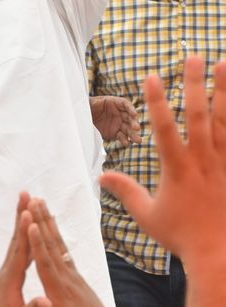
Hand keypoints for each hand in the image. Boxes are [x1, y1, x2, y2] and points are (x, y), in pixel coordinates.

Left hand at [0, 192, 48, 306]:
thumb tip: (46, 300)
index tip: (28, 212)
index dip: (24, 232)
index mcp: (10, 281)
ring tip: (28, 204)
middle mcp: (6, 272)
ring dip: (23, 223)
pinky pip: (20, 252)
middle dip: (21, 216)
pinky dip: (27, 238)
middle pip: (16, 239)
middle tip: (25, 194)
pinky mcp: (10, 276)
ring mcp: (7, 273)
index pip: (19, 252)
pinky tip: (32, 233)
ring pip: (17, 243)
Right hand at [26, 199, 103, 306]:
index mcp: (60, 292)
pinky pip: (63, 251)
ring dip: (48, 222)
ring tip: (40, 202)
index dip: (37, 244)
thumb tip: (43, 303)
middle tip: (33, 199)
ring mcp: (73, 276)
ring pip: (58, 245)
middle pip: (52, 247)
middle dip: (41, 222)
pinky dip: (56, 235)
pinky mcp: (76, 276)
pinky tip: (50, 226)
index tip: (30, 225)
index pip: (46, 263)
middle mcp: (67, 279)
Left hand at [90, 96, 140, 145]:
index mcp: (115, 103)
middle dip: (134, 123)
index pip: (126, 105)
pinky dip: (124, 140)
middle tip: (137, 128)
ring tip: (138, 140)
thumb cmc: (89, 107)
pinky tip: (126, 143)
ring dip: (133, 134)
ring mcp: (118, 124)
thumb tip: (93, 103)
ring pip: (128, 129)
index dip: (131, 109)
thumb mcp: (90, 102)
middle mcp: (120, 113)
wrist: (84, 117)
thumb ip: (94, 103)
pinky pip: (121, 137)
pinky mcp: (115, 133)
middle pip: (130, 118)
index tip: (134, 114)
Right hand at [100, 56, 225, 266]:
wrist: (221, 257)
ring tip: (225, 63)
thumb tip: (102, 176)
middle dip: (197, 84)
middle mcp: (205, 161)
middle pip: (201, 116)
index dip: (157, 101)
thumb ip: (126, 191)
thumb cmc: (183, 237)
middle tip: (195, 56)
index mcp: (178, 169)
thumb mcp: (148, 216)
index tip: (152, 75)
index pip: (164, 128)